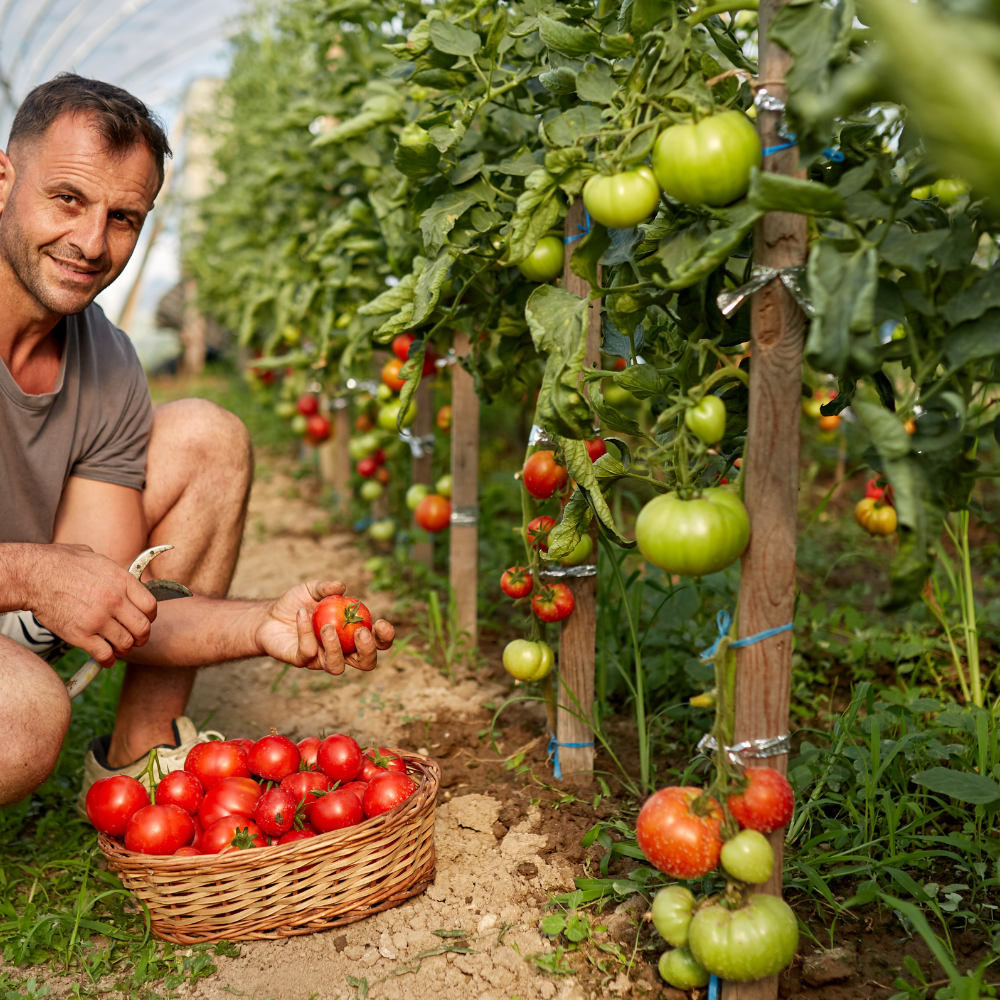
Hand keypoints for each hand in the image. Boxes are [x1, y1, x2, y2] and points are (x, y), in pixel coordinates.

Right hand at [9, 542, 157, 667]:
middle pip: (143, 628)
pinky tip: (106, 658)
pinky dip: (107, 660)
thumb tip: (123, 577)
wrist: (33, 576)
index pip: (150, 606)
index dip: (150, 617)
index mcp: (122, 581)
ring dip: (124, 649)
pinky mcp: (80, 635)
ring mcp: (98, 619)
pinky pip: (104, 654)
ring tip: (119, 648)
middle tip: (136, 639)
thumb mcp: (96, 558)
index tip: (145, 621)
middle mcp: (115, 601)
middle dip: (141, 637)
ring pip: (126, 644)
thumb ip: (114, 572)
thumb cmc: (62, 563)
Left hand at [255, 580, 394, 674]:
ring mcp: (321, 659)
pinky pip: (308, 652)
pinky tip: (301, 614)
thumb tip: (342, 586)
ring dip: (335, 647)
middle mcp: (341, 651)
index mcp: (352, 635)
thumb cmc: (296, 603)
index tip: (380, 623)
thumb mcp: (311, 589)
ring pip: (337, 667)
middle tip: (361, 632)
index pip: (377, 643)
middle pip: (365, 663)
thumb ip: (326, 587)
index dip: (384, 638)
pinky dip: (305, 632)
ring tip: (327, 627)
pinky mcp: (301, 661)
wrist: (268, 616)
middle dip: (367, 650)